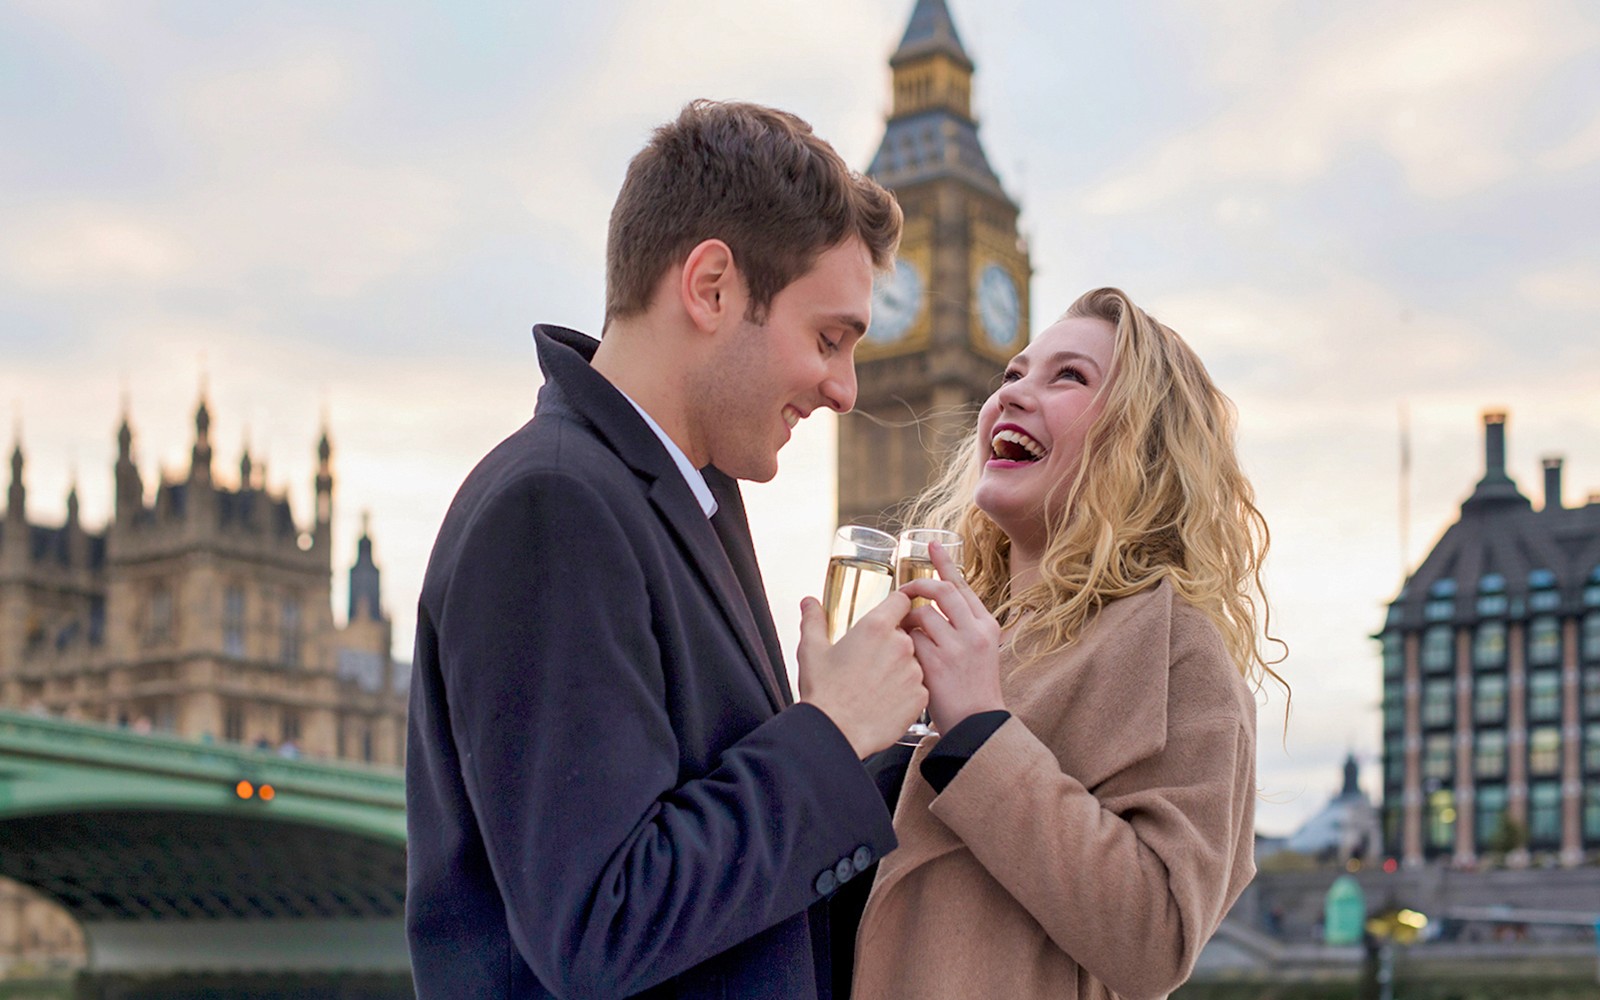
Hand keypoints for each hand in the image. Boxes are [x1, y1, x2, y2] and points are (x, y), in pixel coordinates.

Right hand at [797, 590, 925, 757]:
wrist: (836, 733)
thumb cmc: (824, 694)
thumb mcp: (812, 650)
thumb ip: (813, 620)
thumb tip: (810, 603)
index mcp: (875, 627)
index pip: (901, 601)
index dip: (896, 606)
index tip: (891, 614)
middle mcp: (900, 645)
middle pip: (905, 634)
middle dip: (890, 644)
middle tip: (869, 661)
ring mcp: (914, 672)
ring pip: (912, 662)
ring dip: (899, 668)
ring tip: (875, 685)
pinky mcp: (920, 696)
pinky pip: (918, 687)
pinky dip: (905, 692)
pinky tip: (884, 700)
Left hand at [897, 541, 1003, 733]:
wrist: (976, 723)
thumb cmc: (972, 687)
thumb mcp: (979, 650)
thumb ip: (962, 626)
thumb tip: (932, 603)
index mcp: (987, 625)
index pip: (962, 586)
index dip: (944, 564)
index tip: (931, 545)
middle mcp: (975, 632)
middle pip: (941, 592)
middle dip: (918, 587)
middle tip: (904, 592)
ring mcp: (957, 647)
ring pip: (922, 615)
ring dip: (908, 622)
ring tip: (906, 637)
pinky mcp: (936, 664)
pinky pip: (910, 640)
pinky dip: (904, 644)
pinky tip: (907, 657)